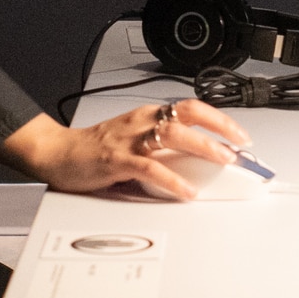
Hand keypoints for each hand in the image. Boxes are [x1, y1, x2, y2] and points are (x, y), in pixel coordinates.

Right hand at [0, 100, 251, 201]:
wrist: (58, 153)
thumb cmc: (96, 149)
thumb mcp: (135, 141)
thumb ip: (163, 148)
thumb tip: (198, 165)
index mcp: (148, 115)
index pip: (191, 108)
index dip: (219, 119)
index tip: (240, 134)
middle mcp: (142, 122)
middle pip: (188, 117)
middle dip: (218, 130)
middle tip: (239, 148)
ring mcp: (129, 140)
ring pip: (173, 137)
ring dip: (202, 148)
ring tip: (222, 161)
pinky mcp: (116, 161)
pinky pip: (150, 169)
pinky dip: (172, 180)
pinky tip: (186, 190)